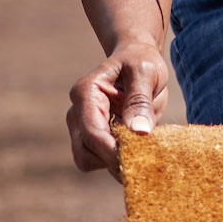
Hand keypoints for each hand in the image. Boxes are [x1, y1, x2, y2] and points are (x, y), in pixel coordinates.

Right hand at [68, 39, 170, 174]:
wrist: (135, 60)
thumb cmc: (140, 62)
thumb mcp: (146, 73)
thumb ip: (141, 101)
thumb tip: (139, 132)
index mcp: (86, 93)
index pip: (92, 132)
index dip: (113, 151)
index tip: (139, 159)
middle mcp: (76, 112)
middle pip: (84, 153)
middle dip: (112, 160)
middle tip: (143, 155)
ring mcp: (81, 127)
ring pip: (88, 161)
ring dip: (114, 161)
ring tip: (141, 145)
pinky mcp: (91, 138)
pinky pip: (99, 160)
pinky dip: (117, 161)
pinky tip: (136, 146)